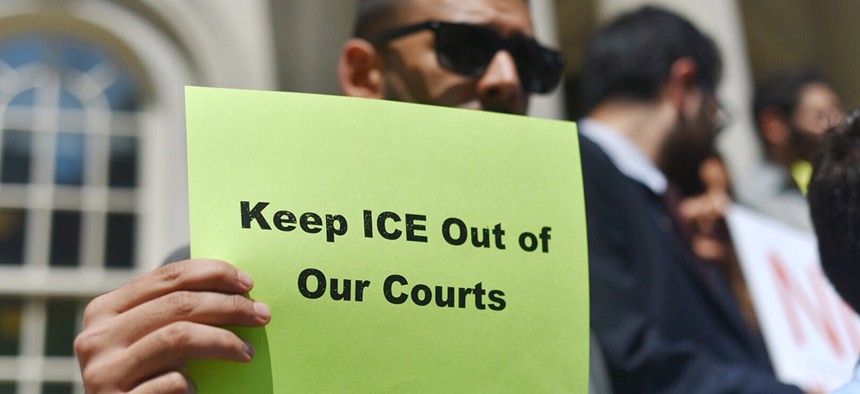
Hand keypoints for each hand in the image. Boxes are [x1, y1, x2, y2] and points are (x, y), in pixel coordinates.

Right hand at [74, 259, 271, 392]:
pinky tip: (201, 386)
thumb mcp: (149, 338)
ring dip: (224, 341)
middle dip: (229, 306)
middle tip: (261, 314)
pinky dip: (193, 382)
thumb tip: (236, 287)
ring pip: (179, 337)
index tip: (248, 283)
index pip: (167, 277)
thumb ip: (174, 313)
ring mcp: (103, 373)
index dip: (213, 273)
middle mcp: (96, 338)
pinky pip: (172, 381)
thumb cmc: (145, 375)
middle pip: (178, 304)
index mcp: (104, 310)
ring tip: (247, 351)